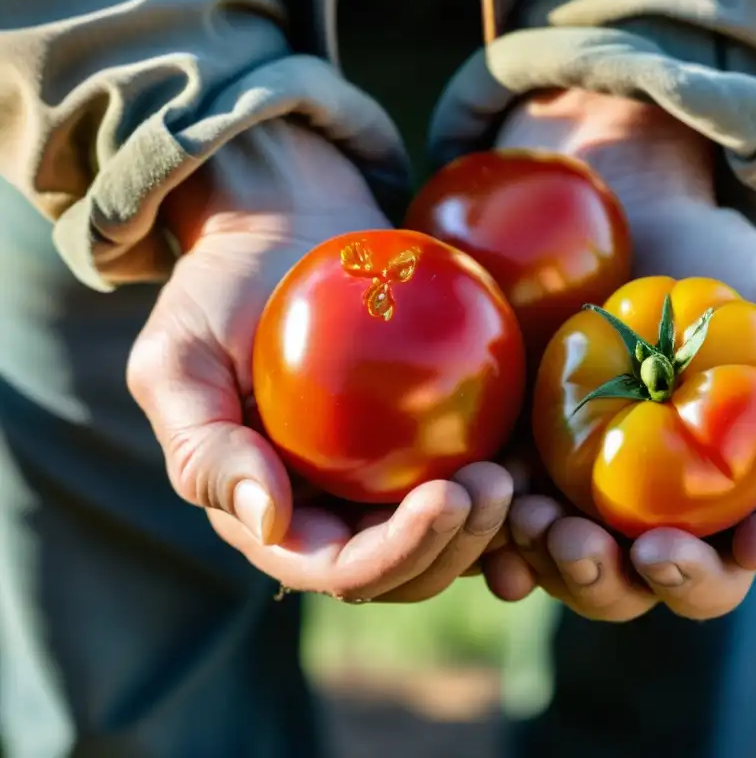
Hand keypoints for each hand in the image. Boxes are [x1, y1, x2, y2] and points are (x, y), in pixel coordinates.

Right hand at [128, 120, 511, 602]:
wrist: (284, 223)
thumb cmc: (219, 286)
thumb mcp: (177, 359)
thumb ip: (203, 450)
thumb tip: (269, 524)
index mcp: (277, 512)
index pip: (337, 568)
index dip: (394, 555)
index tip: (445, 500)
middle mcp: (337, 508)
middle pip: (407, 568)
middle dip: (456, 547)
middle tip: (497, 486)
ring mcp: (389, 476)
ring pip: (454, 536)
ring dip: (496, 529)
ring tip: (523, 478)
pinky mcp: (433, 435)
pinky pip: (483, 473)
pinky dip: (518, 485)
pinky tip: (543, 465)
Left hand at [482, 90, 755, 619]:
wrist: (627, 220)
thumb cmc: (726, 267)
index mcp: (749, 486)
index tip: (752, 543)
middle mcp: (675, 510)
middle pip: (678, 579)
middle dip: (667, 580)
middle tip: (642, 551)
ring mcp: (600, 501)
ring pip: (594, 575)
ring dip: (575, 572)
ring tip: (549, 525)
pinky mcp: (536, 477)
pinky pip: (519, 538)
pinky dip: (511, 550)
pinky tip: (503, 530)